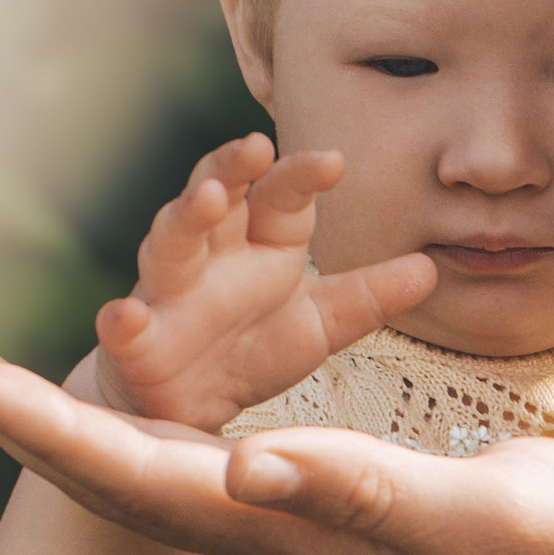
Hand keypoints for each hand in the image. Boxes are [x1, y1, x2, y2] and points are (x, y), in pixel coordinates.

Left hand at [0, 328, 553, 554]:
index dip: (32, 423)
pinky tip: (149, 380)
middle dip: (10, 414)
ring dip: (66, 412)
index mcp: (296, 528)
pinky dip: (161, 401)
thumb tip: (244, 467)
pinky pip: (220, 447)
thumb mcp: (479, 518)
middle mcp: (280, 527)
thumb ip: (367, 495)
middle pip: (113, 469)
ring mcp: (306, 517)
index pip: (132, 473)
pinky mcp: (343, 499)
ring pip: (155, 459)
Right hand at [94, 133, 435, 430]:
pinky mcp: (136, 344)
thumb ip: (369, 296)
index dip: (301, 177)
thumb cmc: (251, 350)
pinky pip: (124, 328)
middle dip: (232, 169)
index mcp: (260, 245)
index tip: (333, 160)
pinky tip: (124, 316)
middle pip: (219, 198)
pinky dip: (121, 321)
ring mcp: (168, 295)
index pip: (281, 198)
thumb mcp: (322, 325)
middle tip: (255, 145)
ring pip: (169, 244)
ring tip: (202, 199)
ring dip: (182, 219)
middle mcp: (212, 256)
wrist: (188, 408)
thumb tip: (432, 266)